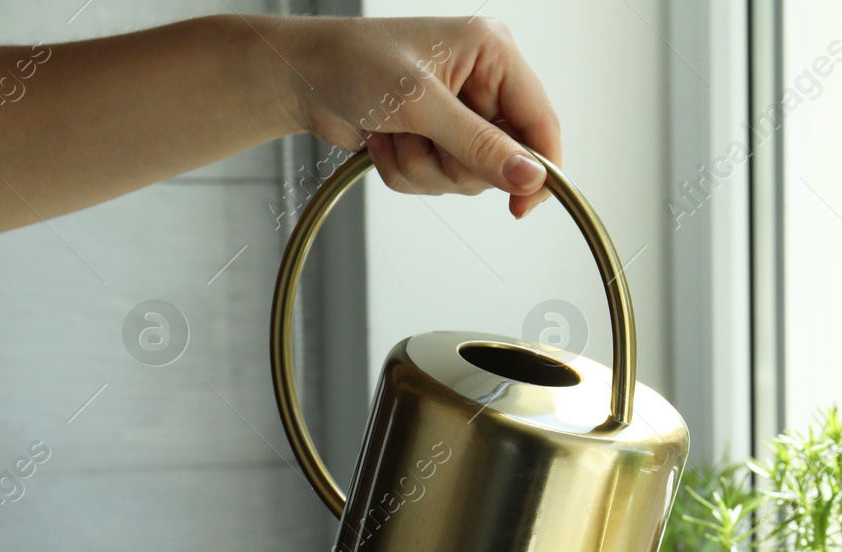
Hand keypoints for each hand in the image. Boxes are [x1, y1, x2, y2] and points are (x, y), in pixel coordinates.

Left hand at [271, 16, 560, 217]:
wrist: (299, 76)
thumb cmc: (352, 63)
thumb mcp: (420, 104)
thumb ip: (479, 145)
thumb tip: (531, 178)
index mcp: (494, 55)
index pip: (542, 123)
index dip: (539, 170)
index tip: (521, 206)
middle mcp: (484, 84)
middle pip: (504, 161)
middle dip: (454, 163)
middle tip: (420, 138)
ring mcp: (461, 115)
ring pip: (468, 178)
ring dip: (424, 167)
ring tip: (394, 133)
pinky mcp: (438, 138)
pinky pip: (440, 182)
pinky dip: (408, 171)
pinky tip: (386, 139)